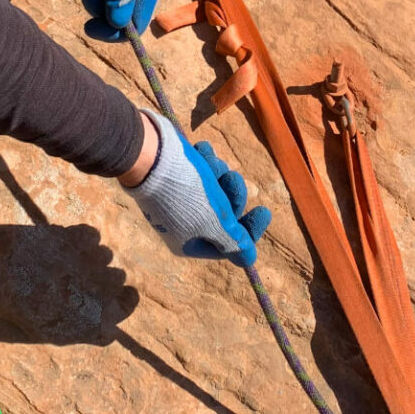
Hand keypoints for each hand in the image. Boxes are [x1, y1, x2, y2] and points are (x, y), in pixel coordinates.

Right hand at [123, 110, 271, 266]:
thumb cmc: (186, 192)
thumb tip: (248, 261)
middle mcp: (183, 224)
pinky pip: (202, 171)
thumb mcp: (215, 222)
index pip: (228, 244)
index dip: (249, 230)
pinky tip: (200, 152)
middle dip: (232, 194)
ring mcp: (178, 199)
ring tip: (208, 162)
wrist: (149, 154)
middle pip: (224, 214)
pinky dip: (205, 161)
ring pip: (215, 188)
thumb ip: (234, 242)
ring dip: (218, 173)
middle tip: (231, 178)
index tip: (265, 211)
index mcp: (189, 244)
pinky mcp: (176, 176)